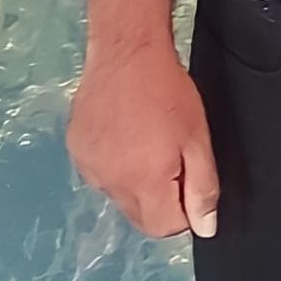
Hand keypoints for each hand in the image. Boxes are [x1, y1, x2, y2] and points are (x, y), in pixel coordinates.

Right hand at [67, 36, 220, 240]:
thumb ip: (203, 189)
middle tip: (167, 155)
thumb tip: (204, 227)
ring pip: (119, 196)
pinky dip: (114, 163)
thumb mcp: (197, 140)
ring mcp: (89, 167)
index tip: (186, 179)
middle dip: (159, 198)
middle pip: (140, 217)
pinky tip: (124, 133)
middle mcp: (110, 183)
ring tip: (145, 139)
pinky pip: (100, 174)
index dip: (182, 210)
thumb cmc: (166, 90)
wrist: (126, 52)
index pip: (164, 228)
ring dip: (135, 180)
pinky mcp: (77, 151)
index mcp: (144, 183)